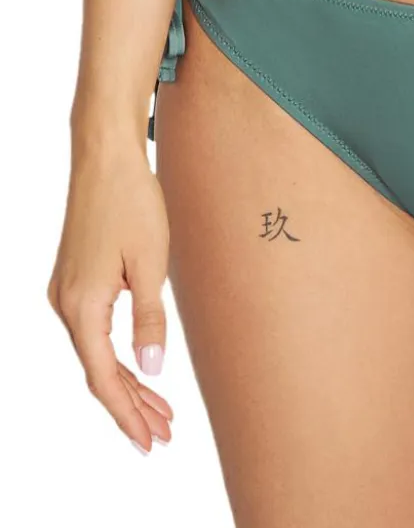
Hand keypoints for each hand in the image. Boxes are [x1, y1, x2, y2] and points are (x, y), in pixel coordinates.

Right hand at [48, 133, 172, 452]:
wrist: (106, 159)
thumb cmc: (133, 204)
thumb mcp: (151, 263)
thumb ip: (150, 319)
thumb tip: (152, 370)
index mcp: (82, 307)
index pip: (105, 378)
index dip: (128, 413)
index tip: (150, 440)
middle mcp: (65, 305)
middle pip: (98, 372)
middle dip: (131, 406)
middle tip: (163, 433)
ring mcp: (66, 292)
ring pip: (96, 353)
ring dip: (127, 382)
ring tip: (159, 410)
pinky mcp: (76, 280)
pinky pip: (94, 332)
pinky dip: (118, 355)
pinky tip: (140, 367)